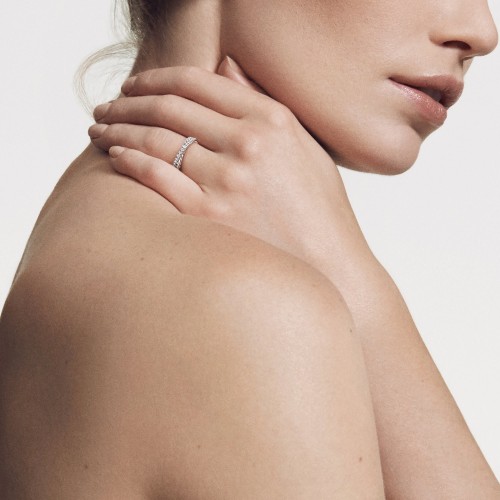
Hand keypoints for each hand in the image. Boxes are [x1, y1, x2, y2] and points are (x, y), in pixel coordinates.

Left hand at [88, 57, 374, 280]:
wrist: (329, 266)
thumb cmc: (319, 208)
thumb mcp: (303, 145)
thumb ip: (263, 101)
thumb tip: (225, 67)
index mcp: (272, 121)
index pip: (198, 82)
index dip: (157, 78)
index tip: (136, 85)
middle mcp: (248, 145)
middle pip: (169, 107)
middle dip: (128, 101)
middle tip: (107, 106)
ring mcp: (226, 181)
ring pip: (155, 139)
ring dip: (119, 129)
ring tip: (99, 129)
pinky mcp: (209, 216)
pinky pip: (157, 177)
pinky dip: (130, 161)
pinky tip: (116, 156)